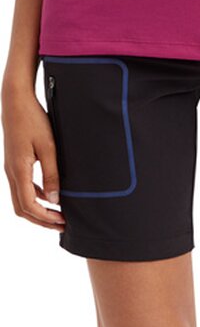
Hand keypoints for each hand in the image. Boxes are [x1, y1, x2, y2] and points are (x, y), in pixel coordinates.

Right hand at [1, 84, 65, 230]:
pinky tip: (51, 196)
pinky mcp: (14, 163)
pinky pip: (22, 187)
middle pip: (22, 208)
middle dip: (41, 220)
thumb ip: (52, 174)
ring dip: (38, 210)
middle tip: (62, 224)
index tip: (62, 221)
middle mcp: (11, 172)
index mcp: (18, 170)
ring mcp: (10, 168)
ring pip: (20, 200)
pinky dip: (35, 197)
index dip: (45, 218)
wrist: (16, 101)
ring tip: (58, 214)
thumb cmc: (33, 120)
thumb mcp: (48, 147)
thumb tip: (55, 199)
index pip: (29, 205)